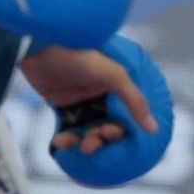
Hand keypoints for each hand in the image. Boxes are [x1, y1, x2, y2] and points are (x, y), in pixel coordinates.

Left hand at [20, 42, 158, 153]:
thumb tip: (154, 128)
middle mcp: (102, 94)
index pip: (126, 117)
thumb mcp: (114, 75)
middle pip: (106, 126)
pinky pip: (68, 127)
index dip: (119, 130)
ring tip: (71, 144)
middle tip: (89, 145)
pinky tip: (60, 141)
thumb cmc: (80, 54)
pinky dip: (66, 138)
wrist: (40, 48)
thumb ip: (135, 101)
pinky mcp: (62, 104)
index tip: (109, 134)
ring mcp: (81, 100)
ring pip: (87, 130)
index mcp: (118, 85)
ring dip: (81, 141)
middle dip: (99, 138)